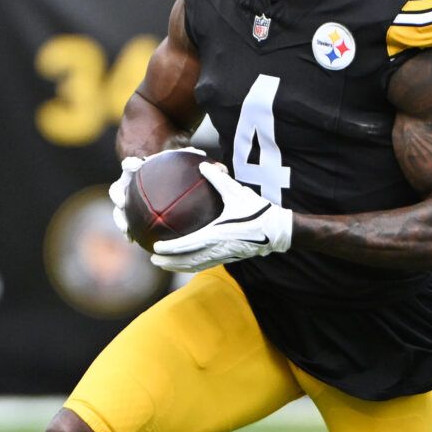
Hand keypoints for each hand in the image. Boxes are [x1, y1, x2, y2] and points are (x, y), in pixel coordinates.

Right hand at [109, 149, 205, 244]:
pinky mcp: (129, 214)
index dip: (130, 164)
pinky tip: (134, 241)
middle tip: (122, 202)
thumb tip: (222, 168)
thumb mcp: (185, 165)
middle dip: (117, 195)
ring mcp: (126, 199)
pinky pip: (128, 224)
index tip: (133, 166)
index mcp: (137, 169)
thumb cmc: (172, 168)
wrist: (159, 174)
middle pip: (117, 188)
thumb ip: (200, 165)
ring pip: (119, 210)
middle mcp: (127, 183)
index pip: (131, 164)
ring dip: (120, 219)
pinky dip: (130, 232)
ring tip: (126, 229)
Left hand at [146, 162, 293, 273]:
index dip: (170, 249)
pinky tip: (186, 262)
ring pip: (196, 266)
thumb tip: (202, 165)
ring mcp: (224, 256)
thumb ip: (218, 179)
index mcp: (217, 234)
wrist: (278, 230)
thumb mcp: (236, 192)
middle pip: (188, 261)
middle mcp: (218, 249)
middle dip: (169, 262)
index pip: (188, 245)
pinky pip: (206, 264)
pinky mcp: (230, 258)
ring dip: (179, 266)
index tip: (155, 247)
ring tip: (164, 264)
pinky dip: (192, 265)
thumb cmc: (258, 211)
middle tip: (153, 259)